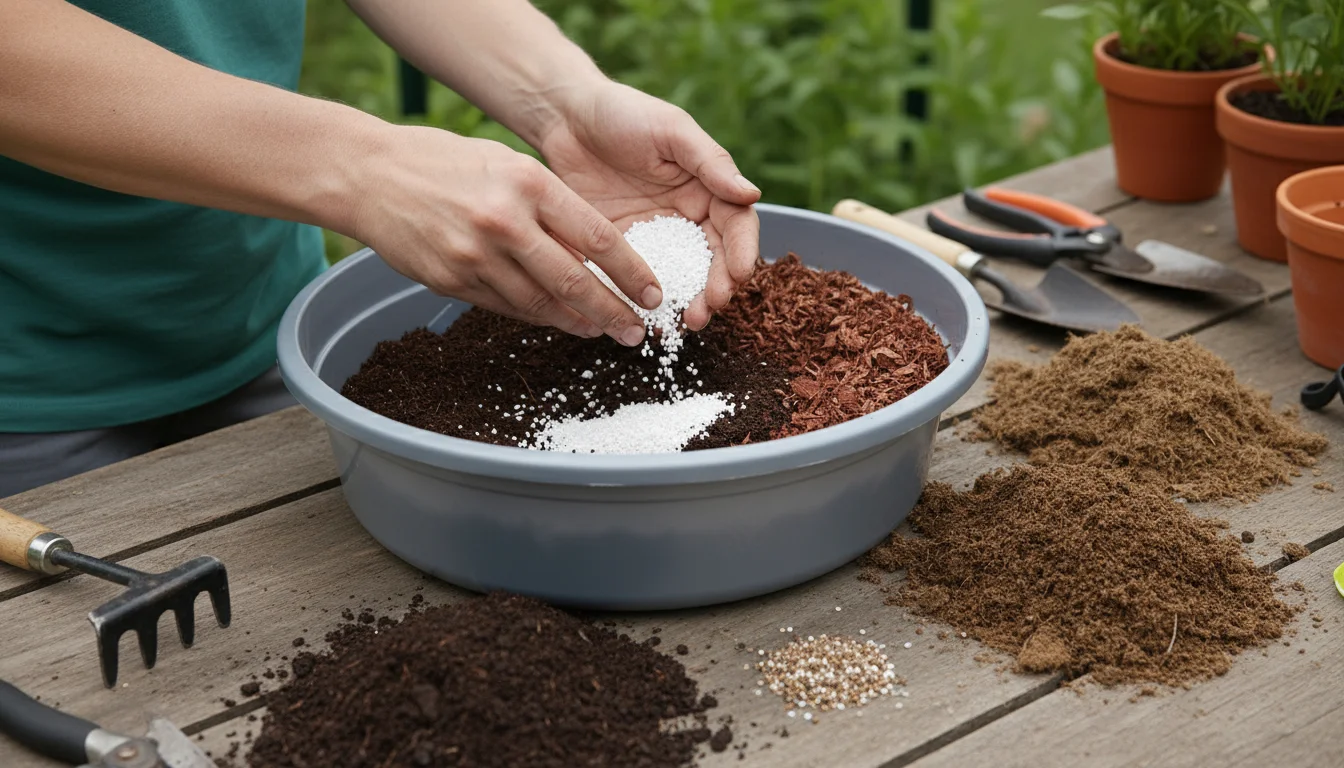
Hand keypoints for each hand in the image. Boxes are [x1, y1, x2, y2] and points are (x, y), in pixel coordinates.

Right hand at [350, 125, 662, 346]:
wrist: (369, 175)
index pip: (598, 238)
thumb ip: (550, 205)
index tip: (654, 293)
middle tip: (638, 331)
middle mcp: (505, 221)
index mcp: (528, 183)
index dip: (632, 272)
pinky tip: (559, 322)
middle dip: (614, 312)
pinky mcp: (452, 281)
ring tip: (603, 332)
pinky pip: (507, 306)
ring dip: (578, 322)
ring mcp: (476, 256)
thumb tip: (595, 254)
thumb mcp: (506, 164)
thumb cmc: (446, 162)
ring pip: (541, 302)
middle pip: (575, 281)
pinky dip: (537, 317)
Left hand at [538, 81, 761, 330]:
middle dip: (715, 288)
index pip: (736, 225)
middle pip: (712, 261)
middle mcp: (686, 218)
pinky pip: (636, 281)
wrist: (564, 117)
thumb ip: (711, 163)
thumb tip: (752, 194)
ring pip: (679, 278)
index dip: (741, 251)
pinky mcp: (619, 251)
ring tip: (684, 324)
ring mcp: (654, 238)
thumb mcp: (672, 130)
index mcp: (708, 188)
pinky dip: (644, 303)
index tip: (739, 275)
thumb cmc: (623, 112)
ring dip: (686, 302)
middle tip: (706, 309)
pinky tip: (646, 319)